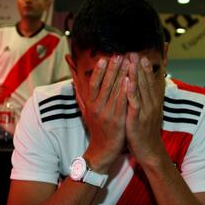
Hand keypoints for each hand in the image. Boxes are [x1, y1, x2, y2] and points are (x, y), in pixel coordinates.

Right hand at [82, 55, 128, 171]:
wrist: (103, 150)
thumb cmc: (97, 128)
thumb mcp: (86, 111)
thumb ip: (81, 95)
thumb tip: (73, 81)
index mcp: (90, 104)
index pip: (94, 83)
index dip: (99, 70)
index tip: (105, 57)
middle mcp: (97, 107)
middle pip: (105, 84)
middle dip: (113, 68)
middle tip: (119, 54)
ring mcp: (107, 114)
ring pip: (115, 91)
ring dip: (121, 75)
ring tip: (127, 62)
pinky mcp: (118, 120)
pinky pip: (122, 102)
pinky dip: (126, 90)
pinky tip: (130, 80)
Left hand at [126, 53, 163, 163]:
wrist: (149, 150)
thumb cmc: (145, 130)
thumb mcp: (148, 112)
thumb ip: (146, 99)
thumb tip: (143, 87)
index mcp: (153, 102)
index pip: (150, 81)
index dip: (146, 68)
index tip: (141, 55)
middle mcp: (151, 104)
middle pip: (145, 81)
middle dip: (139, 66)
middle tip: (134, 52)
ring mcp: (145, 111)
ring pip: (141, 89)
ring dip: (136, 74)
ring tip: (132, 60)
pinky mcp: (137, 120)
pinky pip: (134, 104)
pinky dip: (132, 92)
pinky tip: (128, 82)